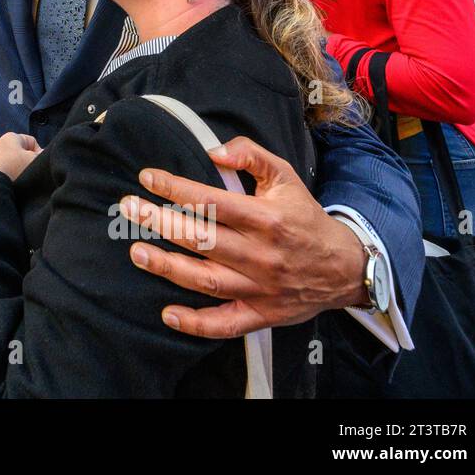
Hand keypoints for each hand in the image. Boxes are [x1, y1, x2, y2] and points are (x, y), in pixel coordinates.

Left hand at [0, 131, 41, 180]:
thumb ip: (41, 157)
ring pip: (8, 166)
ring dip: (14, 174)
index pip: (32, 142)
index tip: (39, 167)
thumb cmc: (13, 167)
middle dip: (26, 165)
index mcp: (11, 137)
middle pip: (19, 155)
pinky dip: (3, 181)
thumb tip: (43, 158)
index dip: (40, 153)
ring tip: (17, 184)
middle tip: (30, 177)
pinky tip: (6, 188)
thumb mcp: (33, 160)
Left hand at [120, 136, 366, 338]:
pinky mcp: (261, 314)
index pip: (215, 202)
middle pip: (204, 240)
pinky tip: (167, 314)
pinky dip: (197, 323)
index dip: (178, 188)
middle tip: (128, 209)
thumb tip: (214, 150)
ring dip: (168, 268)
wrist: (346, 267)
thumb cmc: (305, 218)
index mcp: (267, 219)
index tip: (147, 177)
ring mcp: (261, 288)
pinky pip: (226, 324)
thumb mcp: (286, 177)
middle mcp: (262, 255)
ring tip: (136, 252)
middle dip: (161, 223)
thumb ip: (252, 155)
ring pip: (207, 280)